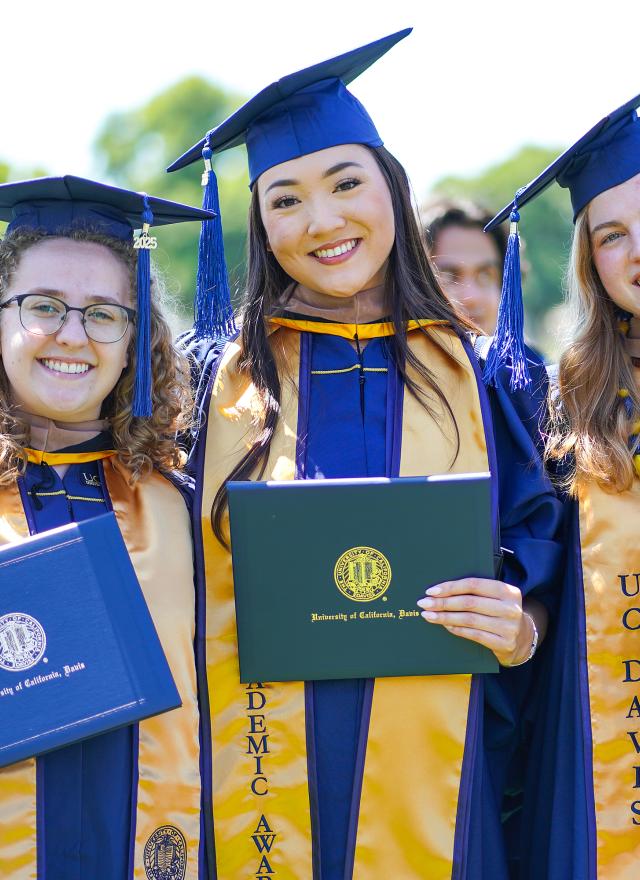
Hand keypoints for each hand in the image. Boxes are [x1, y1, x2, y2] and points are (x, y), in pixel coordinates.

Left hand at [416, 577, 535, 666]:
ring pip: (469, 619)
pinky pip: (473, 635)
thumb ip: (477, 592)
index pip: (473, 585)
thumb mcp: (496, 598)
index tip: (431, 590)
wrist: (523, 638)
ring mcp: (508, 627)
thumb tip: (441, 590)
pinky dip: (456, 629)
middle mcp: (510, 608)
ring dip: (445, 617)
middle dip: (443, 602)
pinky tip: (445, 625)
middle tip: (424, 603)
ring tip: (428, 615)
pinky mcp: (504, 643)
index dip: (450, 587)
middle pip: (469, 602)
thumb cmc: (501, 612)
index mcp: (507, 591)